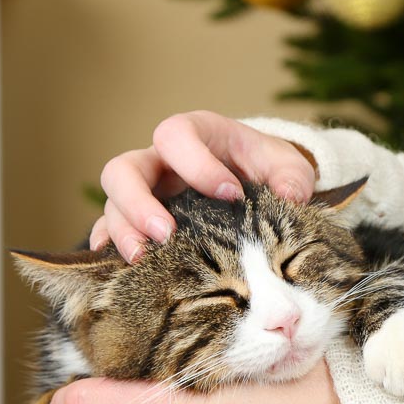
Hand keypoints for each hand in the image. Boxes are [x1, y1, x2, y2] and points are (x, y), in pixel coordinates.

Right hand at [94, 111, 317, 261]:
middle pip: (124, 170)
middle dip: (140, 203)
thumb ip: (293, 176)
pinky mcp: (140, 224)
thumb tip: (291, 197)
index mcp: (194, 135)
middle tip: (168, 234)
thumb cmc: (267, 170)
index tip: (231, 194)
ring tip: (145, 259)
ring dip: (125, 232)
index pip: (176, 135)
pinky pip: (110, 231)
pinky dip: (109, 249)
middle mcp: (160, 163)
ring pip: (112, 205)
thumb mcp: (286, 166)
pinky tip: (119, 268)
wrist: (257, 185)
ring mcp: (145, 194)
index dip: (197, 163)